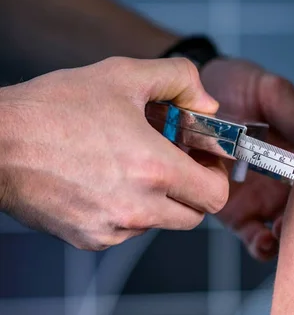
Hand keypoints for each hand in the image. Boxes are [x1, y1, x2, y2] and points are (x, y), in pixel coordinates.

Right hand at [0, 57, 229, 249]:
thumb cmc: (54, 108)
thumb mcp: (123, 75)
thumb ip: (179, 79)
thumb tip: (207, 103)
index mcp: (154, 170)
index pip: (216, 195)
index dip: (217, 176)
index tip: (204, 159)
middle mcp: (138, 208)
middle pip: (194, 214)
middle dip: (193, 188)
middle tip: (177, 161)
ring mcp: (113, 229)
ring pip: (161, 222)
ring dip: (160, 198)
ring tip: (133, 163)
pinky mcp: (90, 238)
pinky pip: (128, 229)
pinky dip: (130, 209)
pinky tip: (107, 179)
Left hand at [200, 58, 293, 259]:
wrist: (190, 98)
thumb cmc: (236, 87)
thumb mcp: (269, 90)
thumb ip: (292, 111)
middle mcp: (287, 178)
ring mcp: (264, 197)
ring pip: (286, 228)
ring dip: (289, 236)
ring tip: (282, 230)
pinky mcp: (238, 213)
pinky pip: (255, 236)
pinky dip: (262, 245)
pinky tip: (263, 240)